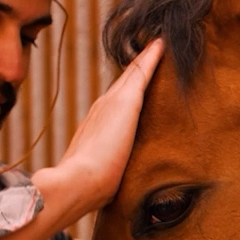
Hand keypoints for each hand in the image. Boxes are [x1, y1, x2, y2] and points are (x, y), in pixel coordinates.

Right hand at [38, 39, 164, 222]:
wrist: (77, 184)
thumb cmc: (88, 190)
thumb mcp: (100, 179)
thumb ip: (104, 178)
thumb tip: (107, 197)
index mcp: (97, 128)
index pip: (116, 105)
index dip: (127, 92)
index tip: (137, 79)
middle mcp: (102, 110)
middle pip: (124, 84)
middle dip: (137, 68)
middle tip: (151, 48)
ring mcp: (112, 103)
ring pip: (133, 74)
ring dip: (145, 59)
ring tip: (158, 42)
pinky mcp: (126, 102)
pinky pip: (142, 72)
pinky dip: (152, 57)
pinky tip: (162, 43)